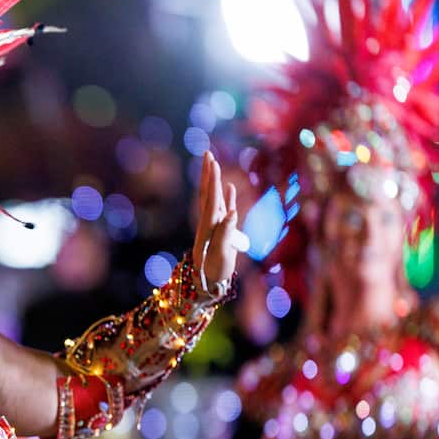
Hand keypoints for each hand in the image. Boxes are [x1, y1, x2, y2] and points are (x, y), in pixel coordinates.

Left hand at [191, 151, 244, 292]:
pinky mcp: (220, 231)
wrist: (205, 286)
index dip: (212, 180)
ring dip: (214, 181)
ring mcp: (214, 226)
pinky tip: (230, 187)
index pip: (210, 198)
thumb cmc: (213, 273)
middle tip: (206, 152)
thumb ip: (226, 233)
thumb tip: (233, 212)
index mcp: (207, 227)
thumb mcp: (221, 255)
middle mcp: (209, 223)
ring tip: (215, 164)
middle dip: (208, 173)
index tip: (212, 161)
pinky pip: (224, 210)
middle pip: (208, 193)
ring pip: (214, 198)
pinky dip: (227, 197)